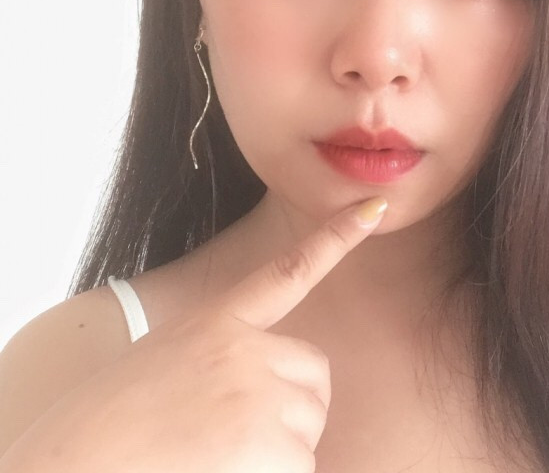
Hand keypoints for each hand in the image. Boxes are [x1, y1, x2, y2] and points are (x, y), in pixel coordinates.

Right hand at [1, 196, 387, 472]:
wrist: (69, 463)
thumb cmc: (106, 425)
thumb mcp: (165, 366)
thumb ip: (222, 362)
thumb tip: (276, 390)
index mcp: (217, 323)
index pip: (289, 270)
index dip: (335, 238)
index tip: (372, 209)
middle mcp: (245, 348)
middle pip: (314, 377)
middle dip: (296, 409)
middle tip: (235, 436)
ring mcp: (260, 390)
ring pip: (308, 430)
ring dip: (277, 454)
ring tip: (214, 458)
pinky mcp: (270, 442)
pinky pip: (300, 469)